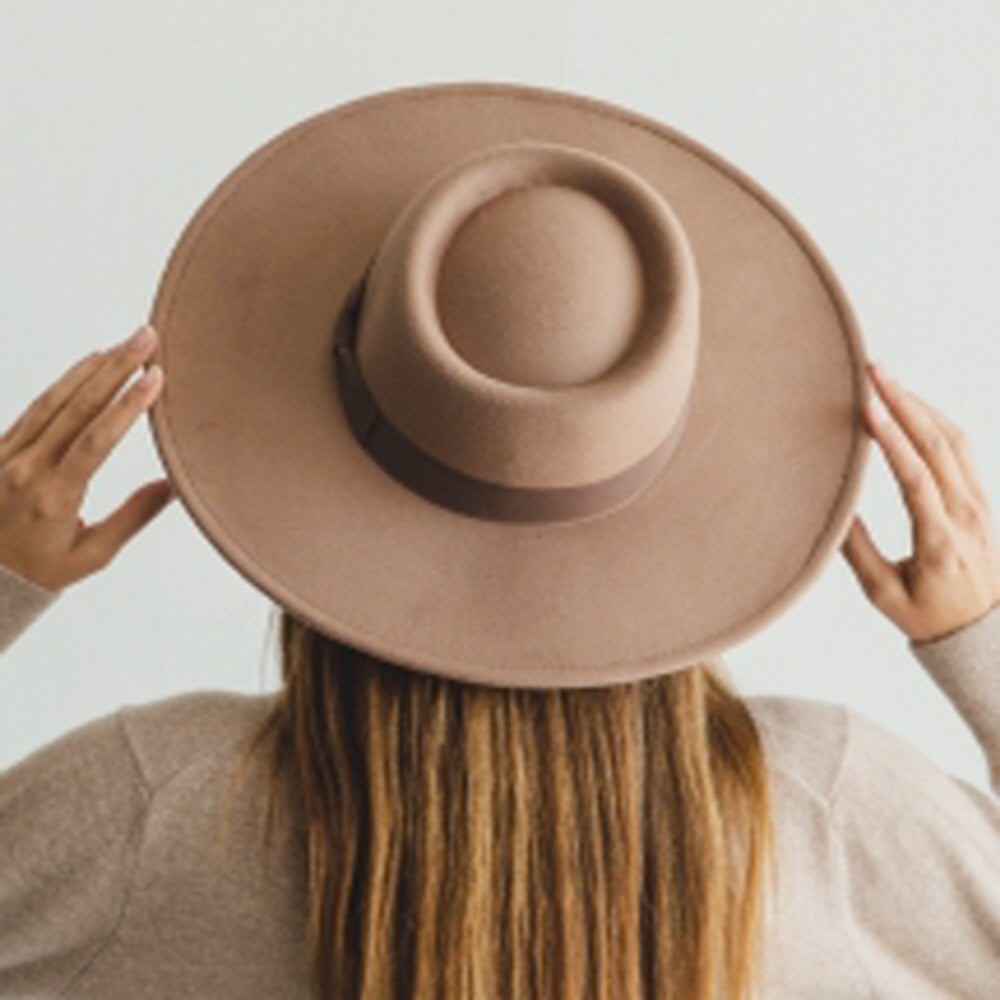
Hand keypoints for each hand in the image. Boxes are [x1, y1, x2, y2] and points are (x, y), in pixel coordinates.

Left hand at [0, 325, 174, 592]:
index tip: (154, 377)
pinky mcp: (0, 447)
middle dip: (116, 368)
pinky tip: (88, 364)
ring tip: (123, 343)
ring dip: (92, 367)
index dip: (127, 406)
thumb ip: (133, 517)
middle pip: (76, 407)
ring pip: (53, 400)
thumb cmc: (40, 569)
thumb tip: (174, 485)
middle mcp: (26, 469)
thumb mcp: (93, 554)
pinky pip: (36, 406)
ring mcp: (8, 454)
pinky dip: (65, 381)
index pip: (95, 441)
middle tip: (146, 338)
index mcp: (54, 498)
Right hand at [841, 362, 999, 642]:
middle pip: (939, 444)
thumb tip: (831, 508)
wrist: (985, 631)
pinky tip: (914, 405)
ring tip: (888, 378)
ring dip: (921, 404)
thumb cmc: (930, 616)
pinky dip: (936, 420)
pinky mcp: (980, 498)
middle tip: (873, 369)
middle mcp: (966, 514)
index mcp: (939, 541)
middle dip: (904, 401)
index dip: (890, 439)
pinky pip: (963, 448)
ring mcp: (979, 503)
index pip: (916, 478)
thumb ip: (857, 549)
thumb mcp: (883, 593)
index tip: (866, 407)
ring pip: (955, 439)